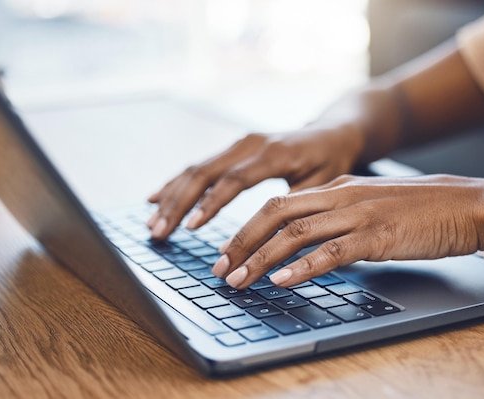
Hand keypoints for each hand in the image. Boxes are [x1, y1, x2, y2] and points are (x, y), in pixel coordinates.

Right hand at [147, 124, 363, 238]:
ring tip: (152, 224)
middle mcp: (250, 144)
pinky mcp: (232, 147)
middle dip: (178, 204)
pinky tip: (156, 198)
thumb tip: (259, 245)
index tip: (192, 227)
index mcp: (273, 153)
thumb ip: (290, 212)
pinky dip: (176, 183)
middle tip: (159, 233)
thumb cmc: (330, 163)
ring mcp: (239, 143)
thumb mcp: (320, 187)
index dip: (211, 203)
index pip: (234, 179)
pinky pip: (199, 166)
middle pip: (204, 172)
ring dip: (171, 197)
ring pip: (196, 169)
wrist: (331, 133)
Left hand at [212, 174, 483, 288]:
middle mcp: (339, 196)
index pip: (278, 204)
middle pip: (275, 213)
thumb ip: (339, 216)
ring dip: (260, 257)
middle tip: (219, 268)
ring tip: (238, 280)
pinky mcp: (377, 236)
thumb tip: (311, 243)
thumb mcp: (370, 204)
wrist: (467, 203)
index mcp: (335, 187)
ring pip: (295, 233)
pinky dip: (302, 267)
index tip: (227, 251)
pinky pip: (331, 252)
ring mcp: (357, 214)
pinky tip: (282, 280)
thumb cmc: (420, 208)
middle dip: (241, 241)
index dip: (246, 227)